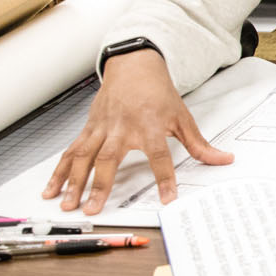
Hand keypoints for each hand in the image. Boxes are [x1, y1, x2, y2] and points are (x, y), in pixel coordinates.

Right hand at [42, 50, 234, 212]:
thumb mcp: (183, 117)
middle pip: (109, 158)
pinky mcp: (88, 128)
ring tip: (67, 204)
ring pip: (83, 156)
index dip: (165, 178)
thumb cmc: (158, 93)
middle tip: (92, 208)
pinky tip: (51, 188)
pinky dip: (59, 170)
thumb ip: (199, 144)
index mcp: (149, 126)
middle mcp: (122, 128)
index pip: (159, 156)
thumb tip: (224, 159)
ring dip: (73, 182)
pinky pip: (71, 151)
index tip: (168, 199)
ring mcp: (101, 128)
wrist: (134, 67)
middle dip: (99, 185)